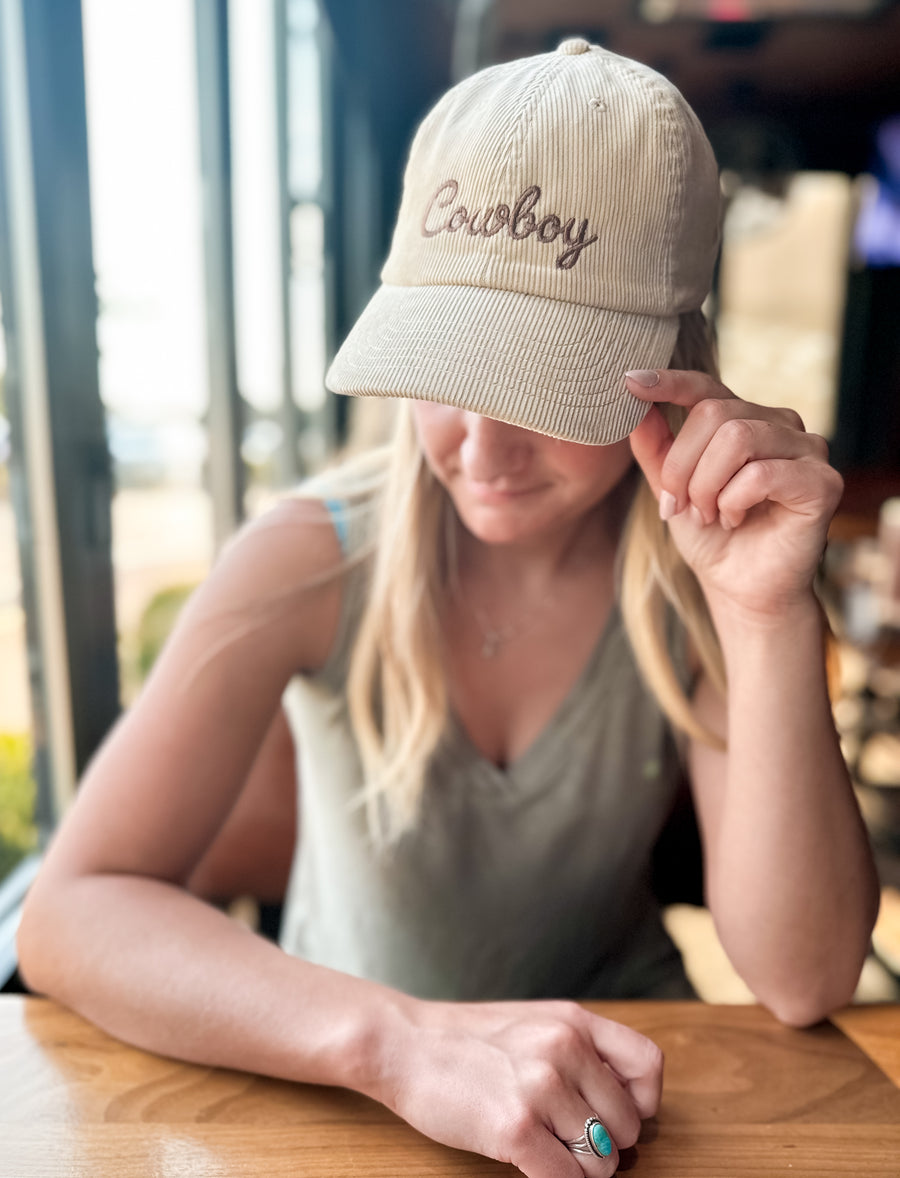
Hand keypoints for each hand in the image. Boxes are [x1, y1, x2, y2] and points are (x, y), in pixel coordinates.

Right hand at [378, 998, 662, 1177]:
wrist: (404, 1044)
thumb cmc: (466, 1040)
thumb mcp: (534, 1022)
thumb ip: (578, 1050)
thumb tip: (622, 1102)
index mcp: (574, 1021)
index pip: (649, 1065)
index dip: (642, 1102)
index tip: (616, 1114)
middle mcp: (565, 1048)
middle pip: (628, 1125)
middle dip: (606, 1145)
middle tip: (571, 1141)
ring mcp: (541, 1088)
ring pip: (601, 1162)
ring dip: (580, 1169)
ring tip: (549, 1152)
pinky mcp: (516, 1128)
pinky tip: (532, 1165)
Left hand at [626, 369, 842, 621]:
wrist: (740, 587)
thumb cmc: (711, 536)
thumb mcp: (671, 488)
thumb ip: (655, 446)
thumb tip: (635, 405)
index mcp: (744, 419)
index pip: (707, 388)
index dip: (669, 382)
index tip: (630, 382)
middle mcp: (780, 424)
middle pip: (714, 414)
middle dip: (682, 466)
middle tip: (678, 505)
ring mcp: (807, 449)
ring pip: (737, 439)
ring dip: (706, 486)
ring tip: (707, 515)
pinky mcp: (822, 482)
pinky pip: (762, 473)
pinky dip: (734, 501)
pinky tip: (734, 520)